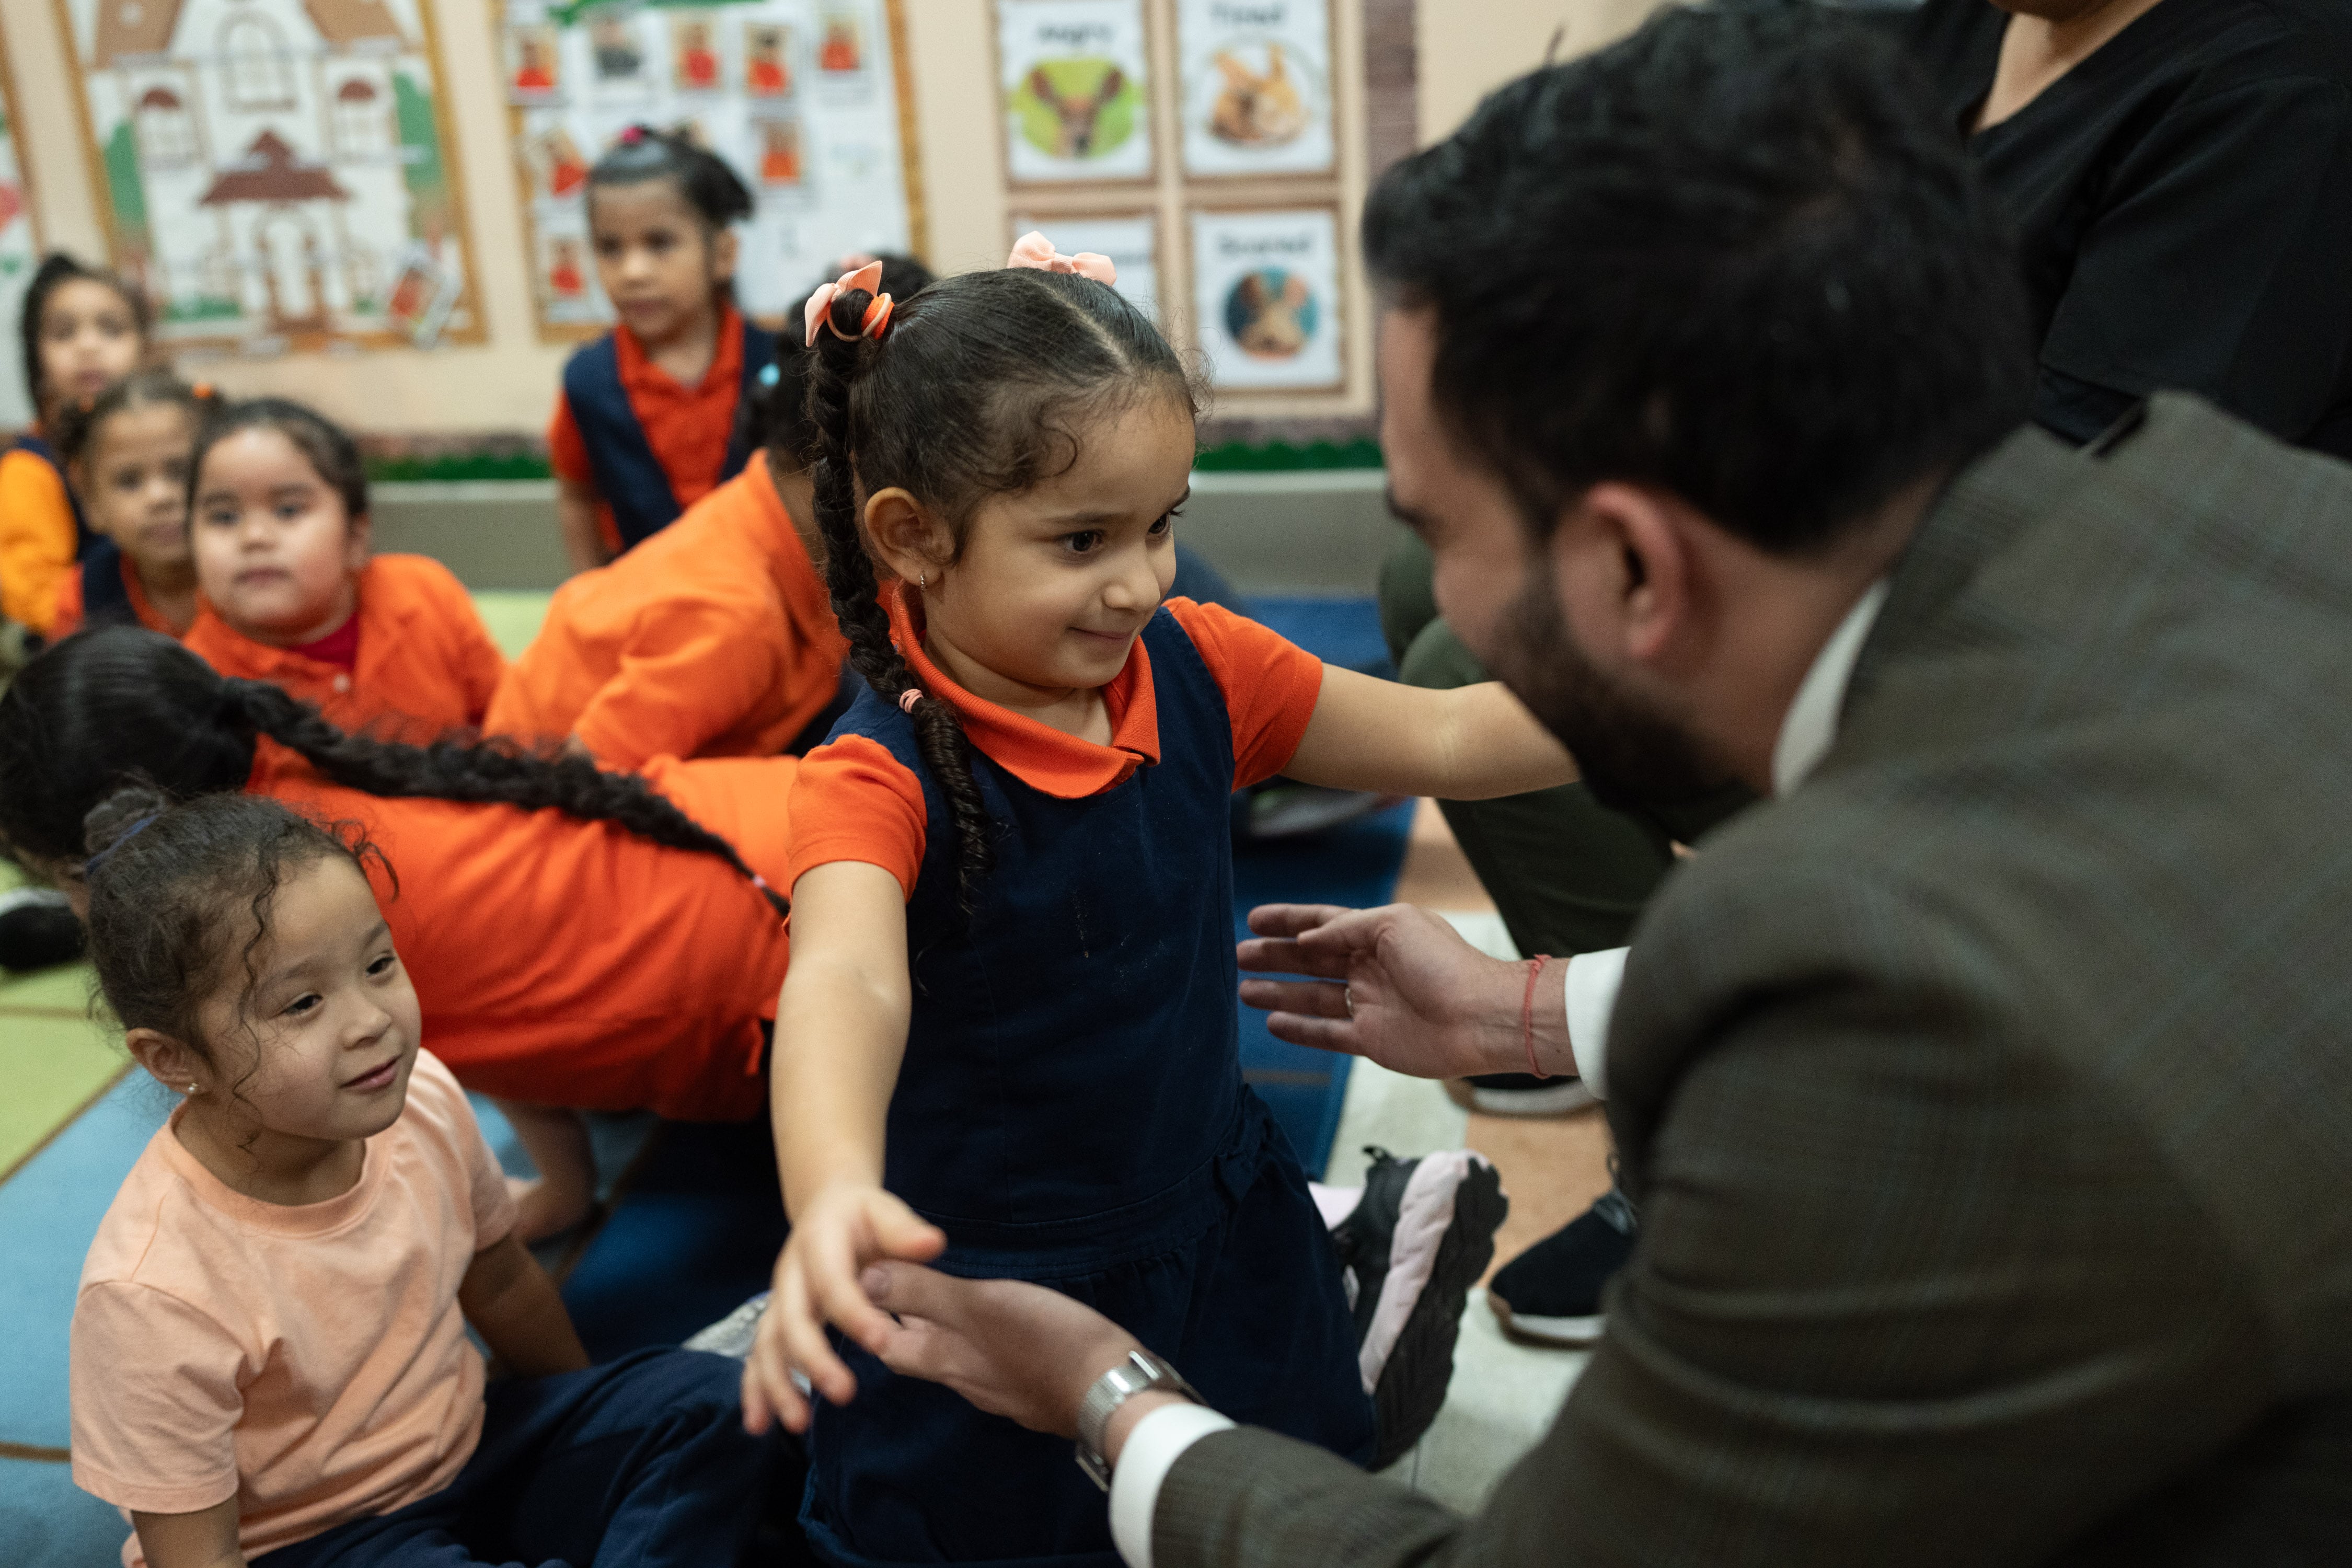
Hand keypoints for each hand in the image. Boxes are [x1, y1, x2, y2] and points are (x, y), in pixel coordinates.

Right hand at [742, 1182, 944, 1434]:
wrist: (826, 1209)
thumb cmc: (863, 1216)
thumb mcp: (884, 1211)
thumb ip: (904, 1231)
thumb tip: (933, 1244)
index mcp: (818, 1243)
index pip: (833, 1282)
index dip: (853, 1312)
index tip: (880, 1342)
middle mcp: (790, 1274)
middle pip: (794, 1320)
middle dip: (814, 1359)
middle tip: (844, 1393)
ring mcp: (778, 1300)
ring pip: (769, 1345)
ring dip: (779, 1385)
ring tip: (799, 1424)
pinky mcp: (774, 1322)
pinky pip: (758, 1357)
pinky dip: (755, 1391)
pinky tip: (760, 1425)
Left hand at [859, 1260, 1140, 1438]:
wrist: (1113, 1392)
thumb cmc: (1047, 1344)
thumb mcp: (980, 1307)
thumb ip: (924, 1294)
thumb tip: (863, 1280)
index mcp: (946, 1361)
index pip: (886, 1344)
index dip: (868, 1316)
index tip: (864, 1281)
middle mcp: (966, 1380)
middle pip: (918, 1353)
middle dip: (903, 1322)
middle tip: (899, 1281)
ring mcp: (1000, 1388)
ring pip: (956, 1358)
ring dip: (943, 1329)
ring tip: (944, 1295)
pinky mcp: (1032, 1386)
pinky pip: (991, 1362)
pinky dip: (980, 1340)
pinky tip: (998, 1325)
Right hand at [1237, 903, 1566, 1079]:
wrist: (1480, 1016)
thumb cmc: (1444, 963)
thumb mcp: (1393, 925)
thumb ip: (1345, 930)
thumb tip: (1305, 941)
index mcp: (1377, 934)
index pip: (1322, 924)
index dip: (1288, 920)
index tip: (1254, 918)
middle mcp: (1370, 968)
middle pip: (1311, 961)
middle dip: (1275, 956)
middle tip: (1238, 954)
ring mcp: (1370, 1005)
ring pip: (1313, 997)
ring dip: (1279, 992)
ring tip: (1243, 990)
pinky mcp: (1372, 1040)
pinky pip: (1327, 1033)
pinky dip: (1300, 1028)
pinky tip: (1273, 1022)